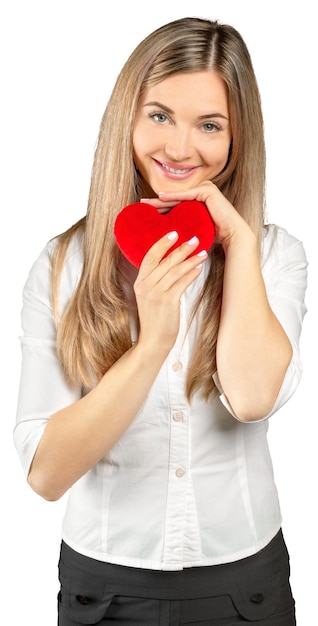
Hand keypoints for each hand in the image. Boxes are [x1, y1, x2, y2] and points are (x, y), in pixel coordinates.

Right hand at [134, 230, 207, 353]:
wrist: (153, 341)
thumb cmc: (155, 320)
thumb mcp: (149, 297)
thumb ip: (156, 281)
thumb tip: (172, 263)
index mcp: (140, 282)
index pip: (150, 256)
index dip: (162, 243)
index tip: (174, 233)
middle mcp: (146, 286)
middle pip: (165, 260)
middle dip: (182, 248)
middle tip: (195, 238)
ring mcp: (156, 293)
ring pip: (176, 270)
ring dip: (191, 259)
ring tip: (202, 252)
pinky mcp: (168, 302)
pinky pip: (182, 282)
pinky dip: (192, 273)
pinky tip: (199, 268)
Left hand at [141, 181, 252, 251]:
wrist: (232, 235)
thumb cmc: (214, 235)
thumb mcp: (193, 228)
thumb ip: (182, 224)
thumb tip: (166, 233)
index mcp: (197, 199)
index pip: (175, 203)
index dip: (160, 206)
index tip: (145, 210)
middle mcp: (201, 191)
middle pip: (175, 198)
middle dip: (157, 202)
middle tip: (142, 204)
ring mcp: (205, 189)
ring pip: (179, 196)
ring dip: (162, 199)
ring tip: (147, 203)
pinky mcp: (208, 190)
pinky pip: (187, 195)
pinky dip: (174, 196)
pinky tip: (161, 197)